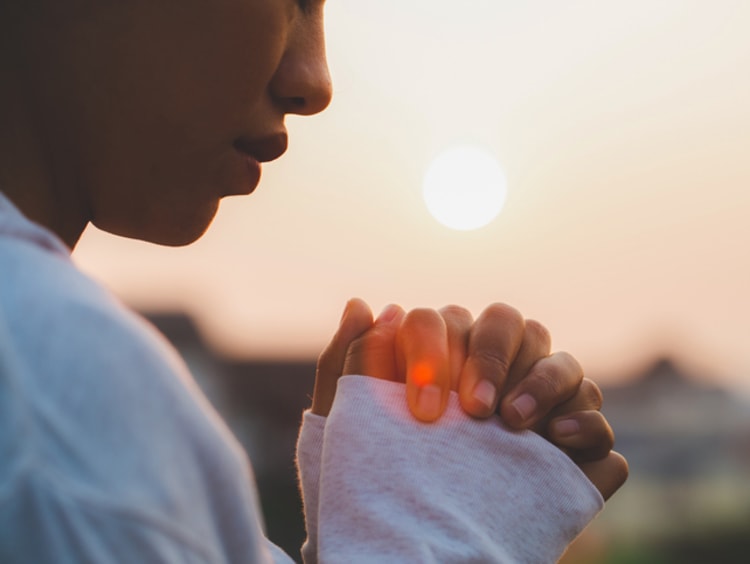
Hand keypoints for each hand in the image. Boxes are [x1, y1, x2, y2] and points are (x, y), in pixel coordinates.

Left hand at [313, 298, 627, 499]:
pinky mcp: (574, 449)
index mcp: (445, 356)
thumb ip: (349, 364)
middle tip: (473, 410)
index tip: (424, 408)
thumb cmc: (379, 479)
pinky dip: (587, 422)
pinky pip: (596, 418)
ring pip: (561, 361)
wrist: (417, 546)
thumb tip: (364, 305)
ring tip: (513, 424)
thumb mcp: (350, 428)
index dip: (437, 349)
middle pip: (511, 324)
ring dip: (541, 382)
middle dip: (492, 357)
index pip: (448, 321)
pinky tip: (560, 441)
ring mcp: (540, 406)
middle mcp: (496, 372)